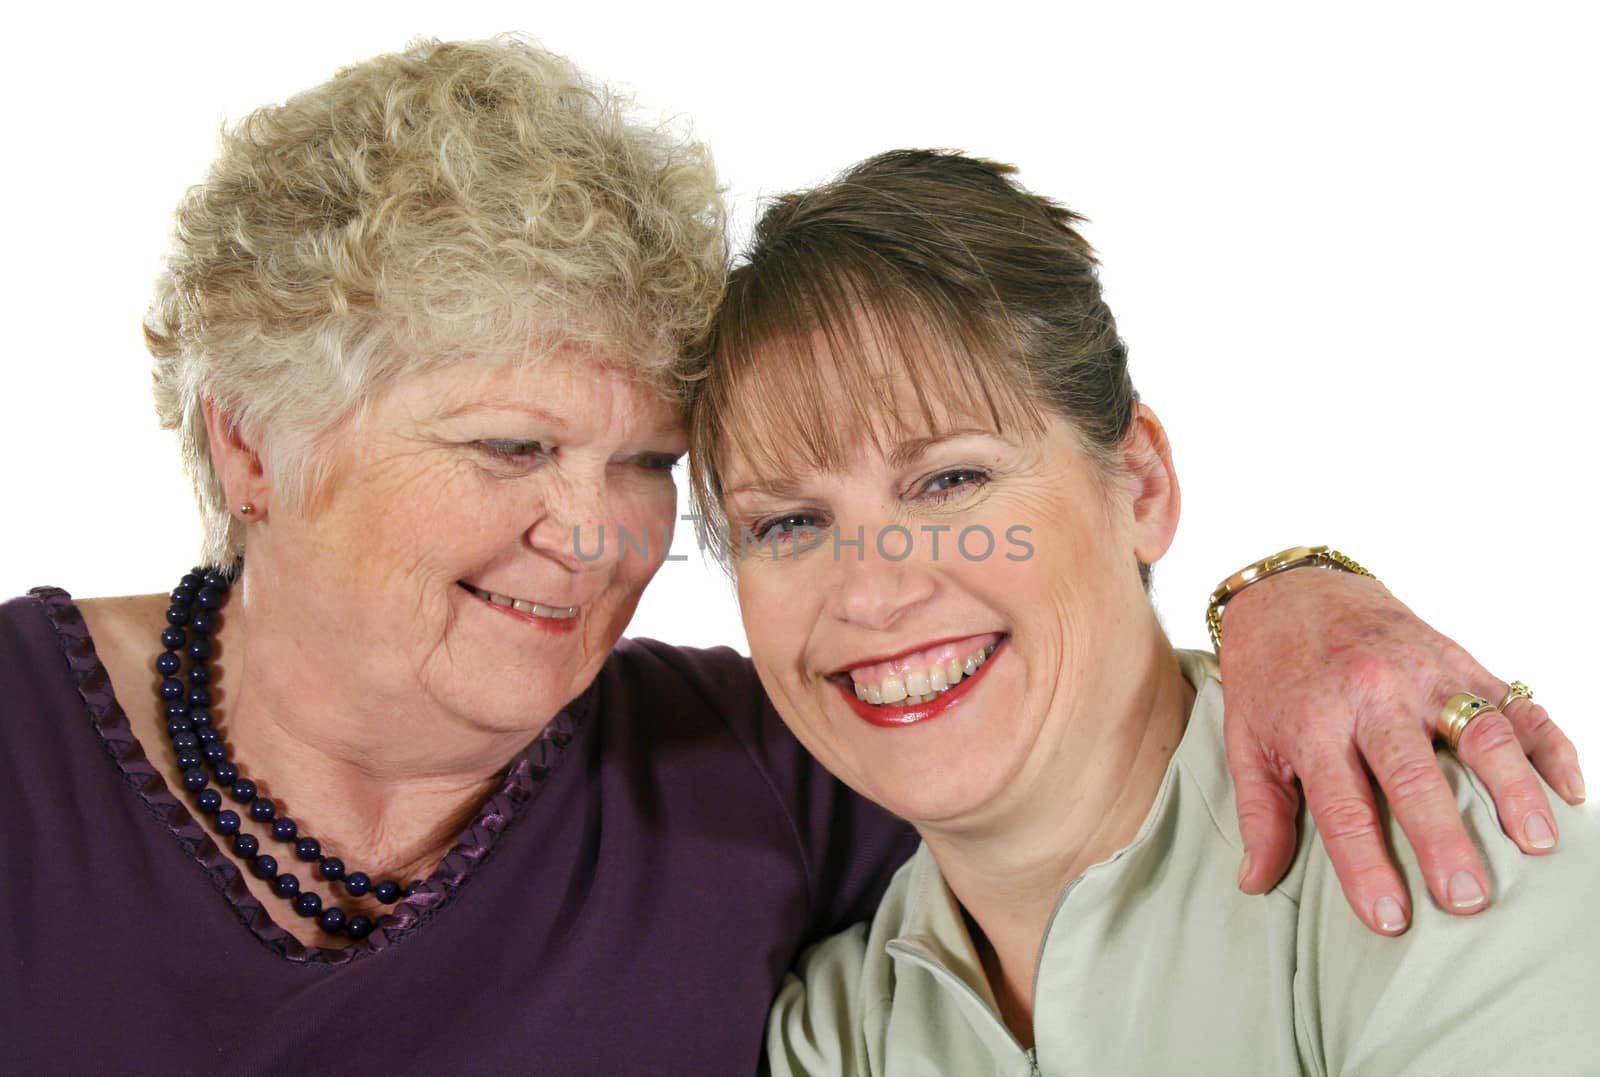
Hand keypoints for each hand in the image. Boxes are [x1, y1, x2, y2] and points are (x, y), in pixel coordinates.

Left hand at [1218, 567, 1583, 934]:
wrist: (1291, 590)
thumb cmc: (1269, 676)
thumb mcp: (1247, 740)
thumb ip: (1260, 812)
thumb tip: (1255, 882)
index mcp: (1312, 723)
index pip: (1342, 807)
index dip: (1365, 866)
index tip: (1389, 919)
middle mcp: (1370, 695)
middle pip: (1414, 773)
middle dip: (1443, 838)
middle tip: (1468, 897)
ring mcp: (1420, 673)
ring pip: (1478, 730)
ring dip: (1513, 789)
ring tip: (1538, 845)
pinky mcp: (1457, 657)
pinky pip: (1512, 700)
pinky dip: (1547, 742)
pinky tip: (1569, 788)